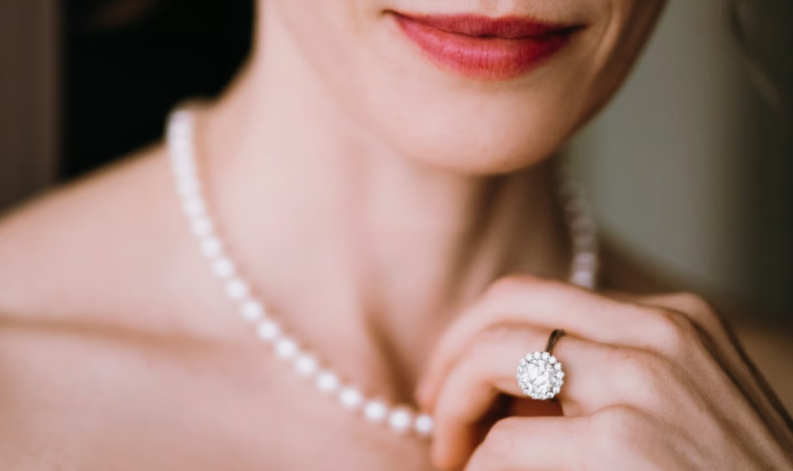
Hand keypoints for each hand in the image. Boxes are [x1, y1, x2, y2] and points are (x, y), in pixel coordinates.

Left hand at [417, 275, 792, 469]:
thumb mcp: (676, 405)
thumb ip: (600, 376)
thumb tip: (505, 384)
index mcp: (674, 319)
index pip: (540, 297)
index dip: (479, 333)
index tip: (454, 381)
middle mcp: (662, 332)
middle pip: (509, 305)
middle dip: (451, 354)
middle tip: (432, 408)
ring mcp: (648, 382)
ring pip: (494, 356)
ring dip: (452, 406)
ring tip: (451, 455)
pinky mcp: (626, 444)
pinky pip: (507, 443)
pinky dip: (479, 466)